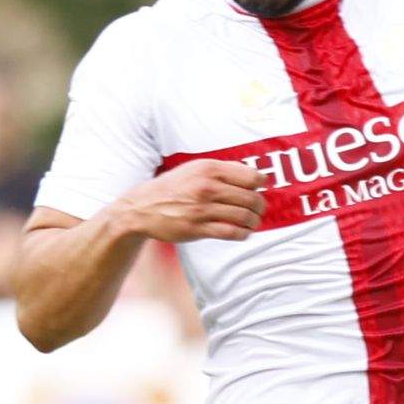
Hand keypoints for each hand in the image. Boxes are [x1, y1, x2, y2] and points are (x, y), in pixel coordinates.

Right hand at [106, 160, 265, 243]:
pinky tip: (244, 233)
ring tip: (253, 223)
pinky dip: (242, 234)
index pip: (251, 176)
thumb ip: (221, 170)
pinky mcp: (196, 228)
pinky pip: (230, 232)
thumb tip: (252, 175)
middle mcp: (207, 187)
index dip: (261, 184)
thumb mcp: (194, 168)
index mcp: (209, 169)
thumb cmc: (173, 187)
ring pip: (243, 216)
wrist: (142, 207)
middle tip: (259, 210)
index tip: (261, 189)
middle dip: (260, 206)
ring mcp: (201, 208)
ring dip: (254, 221)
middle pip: (251, 198)